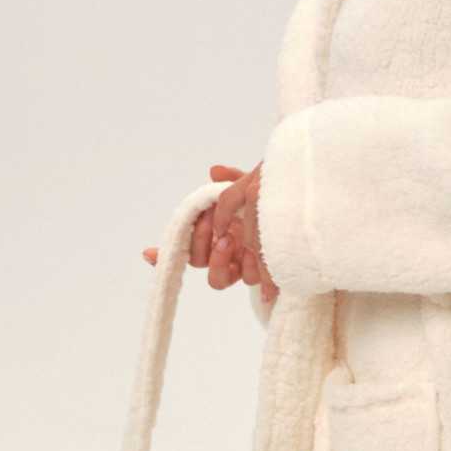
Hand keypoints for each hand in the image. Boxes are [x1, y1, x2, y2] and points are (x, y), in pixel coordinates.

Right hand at [142, 162, 278, 306]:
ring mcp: (239, 266)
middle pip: (197, 263)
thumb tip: (214, 170)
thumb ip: (232, 180)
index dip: (164, 255)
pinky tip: (249, 254)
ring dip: (219, 260)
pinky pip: (247, 281)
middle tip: (213, 229)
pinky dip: (245, 268)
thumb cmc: (269, 203)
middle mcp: (223, 253)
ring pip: (217, 279)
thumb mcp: (252, 188)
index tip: (150, 252)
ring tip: (232, 241)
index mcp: (214, 233)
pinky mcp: (260, 276)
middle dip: (200, 245)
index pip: (185, 246)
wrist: (300, 214)